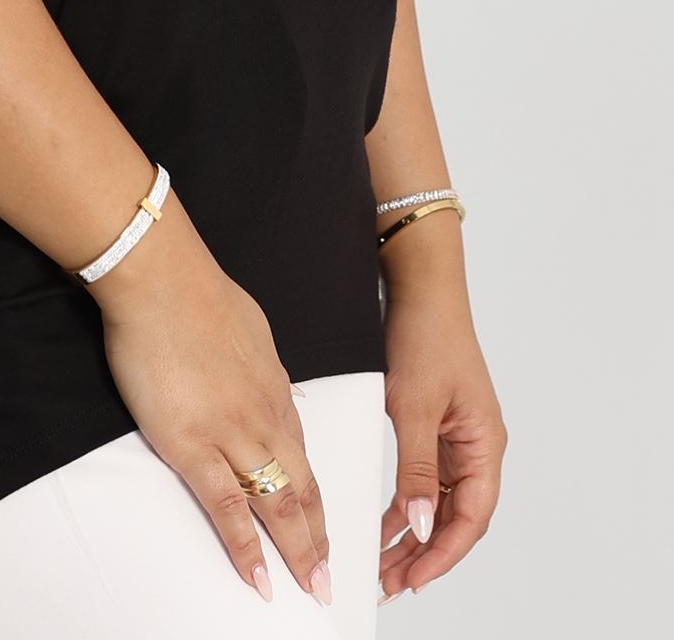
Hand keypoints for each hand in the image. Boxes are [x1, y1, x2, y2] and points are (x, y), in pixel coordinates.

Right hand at [86, 191, 331, 606]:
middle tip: (329, 576)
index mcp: (274, 387)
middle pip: (304, 487)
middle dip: (319, 537)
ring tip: (310, 587)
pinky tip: (257, 577)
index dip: (315, 495)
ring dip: (297, 551)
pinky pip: (227, 507)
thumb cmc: (193, 290)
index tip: (322, 525)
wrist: (160, 277)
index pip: (302, 452)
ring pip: (279, 503)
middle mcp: (264, 414)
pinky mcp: (193, 444)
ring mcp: (232, 432)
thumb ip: (252, 360)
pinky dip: (245, 548)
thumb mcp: (244, 327)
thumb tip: (250, 370)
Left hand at [377, 287, 507, 600]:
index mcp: (485, 442)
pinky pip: (427, 478)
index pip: (472, 516)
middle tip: (391, 582)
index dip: (444, 552)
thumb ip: (418, 469)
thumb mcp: (415, 406)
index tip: (414, 578)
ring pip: (441, 501)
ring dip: (415, 532)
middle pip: (458, 515)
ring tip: (384, 563)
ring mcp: (458, 436)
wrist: (419, 287)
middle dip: (426, 552)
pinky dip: (408, 502)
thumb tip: (423, 525)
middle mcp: (477, 444)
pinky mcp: (437, 426)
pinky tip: (386, 523)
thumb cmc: (426, 335)